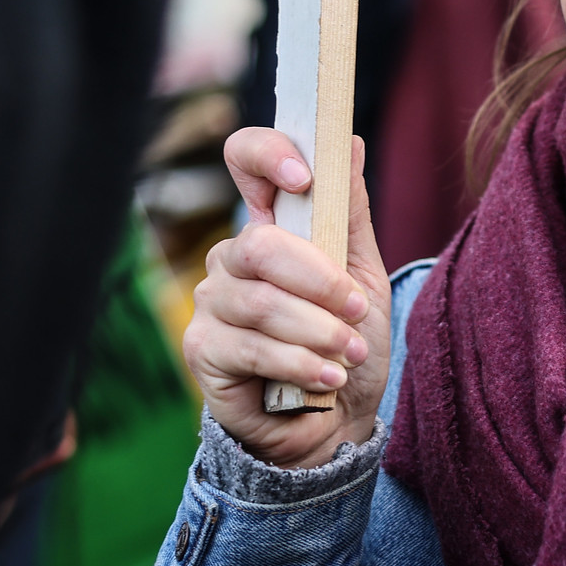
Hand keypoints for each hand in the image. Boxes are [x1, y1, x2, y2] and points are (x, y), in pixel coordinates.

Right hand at [185, 128, 391, 467]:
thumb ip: (350, 212)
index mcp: (270, 224)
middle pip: (261, 244)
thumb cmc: (345, 343)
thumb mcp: (362, 274)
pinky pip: (251, 347)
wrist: (336, 424)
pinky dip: (299, 363)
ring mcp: (212, 301)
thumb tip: (352, 142)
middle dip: (320, 281)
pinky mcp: (202, 349)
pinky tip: (326, 378)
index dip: (267, 154)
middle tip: (357, 310)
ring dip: (317, 331)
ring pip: (261, 302)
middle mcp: (232, 256)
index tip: (303, 176)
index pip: (245, 159)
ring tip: (349, 353)